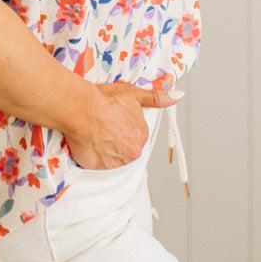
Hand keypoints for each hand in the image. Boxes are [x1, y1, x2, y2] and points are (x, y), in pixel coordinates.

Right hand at [64, 78, 183, 170]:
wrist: (82, 109)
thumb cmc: (106, 99)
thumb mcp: (134, 94)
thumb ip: (157, 97)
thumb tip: (178, 95)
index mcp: (142, 136)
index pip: (134, 133)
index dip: (122, 123)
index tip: (112, 116)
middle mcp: (132, 153)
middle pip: (124, 146)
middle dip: (115, 137)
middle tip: (102, 123)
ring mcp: (114, 162)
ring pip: (111, 155)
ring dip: (104, 147)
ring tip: (94, 131)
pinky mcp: (97, 168)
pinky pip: (96, 162)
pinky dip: (92, 153)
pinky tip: (88, 140)